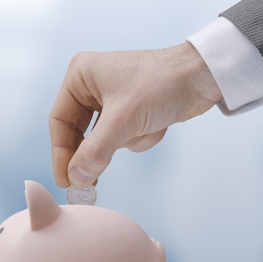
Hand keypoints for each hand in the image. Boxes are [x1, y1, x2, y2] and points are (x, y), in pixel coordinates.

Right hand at [49, 42, 221, 187]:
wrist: (203, 77)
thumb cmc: (162, 84)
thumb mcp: (124, 119)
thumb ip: (96, 150)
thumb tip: (76, 178)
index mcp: (81, 76)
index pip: (59, 121)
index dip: (60, 153)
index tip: (65, 180)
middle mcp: (92, 86)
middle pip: (79, 133)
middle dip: (96, 152)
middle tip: (90, 184)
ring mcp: (111, 99)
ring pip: (103, 139)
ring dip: (127, 140)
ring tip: (145, 127)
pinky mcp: (129, 111)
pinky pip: (123, 138)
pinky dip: (140, 137)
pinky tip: (157, 124)